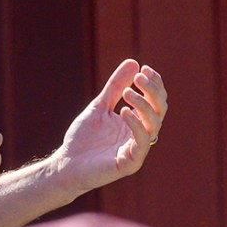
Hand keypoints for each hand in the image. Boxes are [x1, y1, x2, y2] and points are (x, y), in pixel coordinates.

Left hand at [53, 59, 166, 197]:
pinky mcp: (130, 163)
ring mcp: (137, 149)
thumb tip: (134, 63)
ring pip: (154, 125)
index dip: (154, 85)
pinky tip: (124, 112)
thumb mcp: (100, 106)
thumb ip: (115, 86)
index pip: (155, 101)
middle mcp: (141, 134)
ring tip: (127, 92)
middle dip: (153, 91)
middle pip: (160, 110)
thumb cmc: (84, 137)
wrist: (67, 162)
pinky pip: (141, 143)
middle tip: (139, 77)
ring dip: (143, 105)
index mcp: (136, 121)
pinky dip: (136, 125)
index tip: (144, 69)